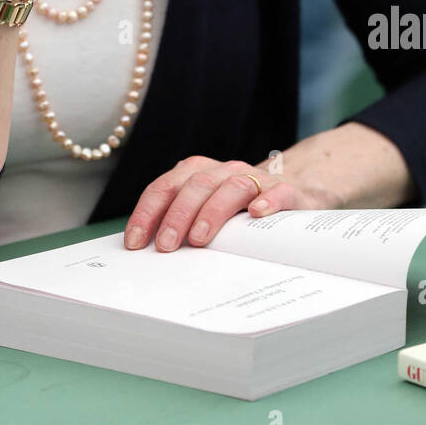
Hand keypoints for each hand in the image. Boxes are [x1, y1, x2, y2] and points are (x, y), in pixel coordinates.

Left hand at [123, 155, 341, 251]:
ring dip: (213, 211)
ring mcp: (255, 178)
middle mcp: (224, 171)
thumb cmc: (237, 210)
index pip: (165, 187)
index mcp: (198, 173)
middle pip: (196, 185)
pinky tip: (256, 215)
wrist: (290, 192)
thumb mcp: (205, 212)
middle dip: (177, 215)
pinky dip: (266, 201)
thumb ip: (181, 224)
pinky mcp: (285, 191)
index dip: (147, 213)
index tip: (136, 242)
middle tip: (166, 246)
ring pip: (232, 186)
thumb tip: (147, 253)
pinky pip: (276, 191)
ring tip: (200, 239)